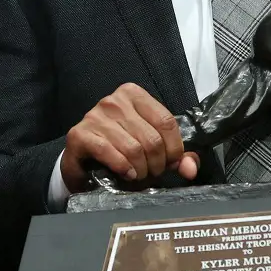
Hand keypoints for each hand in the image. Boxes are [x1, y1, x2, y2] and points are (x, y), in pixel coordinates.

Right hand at [61, 83, 199, 192]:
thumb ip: (175, 155)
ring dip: (141, 170)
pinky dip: (123, 168)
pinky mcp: (80, 134)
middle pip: (151, 138)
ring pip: (133, 148)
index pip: (167, 121)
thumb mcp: (150, 145)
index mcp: (134, 95)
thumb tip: (191, 168)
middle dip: (157, 164)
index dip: (174, 149)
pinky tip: (127, 174)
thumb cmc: (119, 148)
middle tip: (152, 173)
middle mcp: (114, 100)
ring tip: (139, 175)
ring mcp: (95, 115)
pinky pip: (110, 153)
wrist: (81, 160)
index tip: (170, 164)